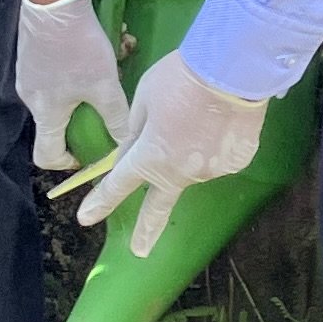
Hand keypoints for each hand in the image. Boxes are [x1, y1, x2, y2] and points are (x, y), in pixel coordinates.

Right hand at [14, 0, 131, 173]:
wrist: (53, 0)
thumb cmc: (78, 48)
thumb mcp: (104, 84)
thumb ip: (116, 116)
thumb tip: (125, 143)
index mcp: (45, 112)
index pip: (46, 155)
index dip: (66, 162)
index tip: (86, 152)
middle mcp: (29, 98)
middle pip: (54, 123)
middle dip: (81, 119)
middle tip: (104, 105)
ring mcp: (26, 74)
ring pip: (55, 96)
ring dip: (79, 91)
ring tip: (102, 71)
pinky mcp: (29, 54)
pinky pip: (51, 75)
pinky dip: (69, 73)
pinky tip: (87, 53)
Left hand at [71, 52, 268, 255]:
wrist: (234, 69)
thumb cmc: (181, 78)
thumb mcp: (145, 98)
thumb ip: (136, 130)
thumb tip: (132, 151)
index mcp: (151, 156)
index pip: (119, 185)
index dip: (100, 202)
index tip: (86, 218)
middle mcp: (180, 173)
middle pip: (159, 207)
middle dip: (147, 232)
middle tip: (139, 251)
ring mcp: (211, 171)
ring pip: (192, 166)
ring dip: (190, 151)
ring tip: (200, 114)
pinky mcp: (237, 162)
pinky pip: (218, 156)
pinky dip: (215, 143)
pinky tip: (220, 121)